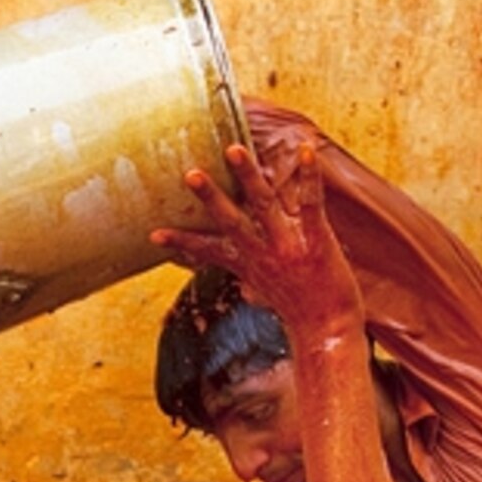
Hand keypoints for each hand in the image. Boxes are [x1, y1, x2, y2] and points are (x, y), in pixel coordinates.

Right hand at [149, 139, 362, 338]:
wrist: (329, 332)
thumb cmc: (304, 313)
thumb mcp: (271, 294)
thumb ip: (257, 279)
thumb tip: (248, 285)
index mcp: (248, 265)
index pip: (208, 251)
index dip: (181, 242)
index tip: (152, 234)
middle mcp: (263, 254)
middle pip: (231, 220)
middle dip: (210, 197)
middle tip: (190, 173)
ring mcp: (289, 246)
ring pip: (263, 204)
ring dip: (248, 176)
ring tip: (234, 149)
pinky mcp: (317, 240)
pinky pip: (310, 203)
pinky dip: (308, 176)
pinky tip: (307, 151)